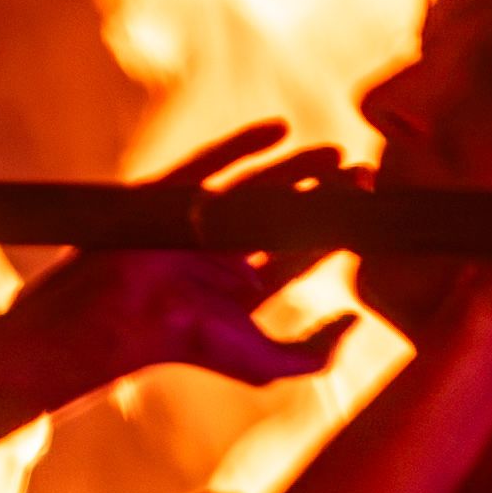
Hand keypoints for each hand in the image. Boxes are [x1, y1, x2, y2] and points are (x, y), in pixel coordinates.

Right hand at [21, 123, 357, 387]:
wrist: (120, 319)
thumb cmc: (187, 344)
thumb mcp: (266, 363)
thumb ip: (316, 353)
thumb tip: (355, 321)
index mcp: (244, 293)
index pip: (300, 257)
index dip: (336, 235)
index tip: (371, 215)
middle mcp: (224, 256)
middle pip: (283, 218)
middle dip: (323, 197)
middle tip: (363, 177)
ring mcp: (198, 223)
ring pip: (256, 188)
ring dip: (296, 168)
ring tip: (335, 152)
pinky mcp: (173, 195)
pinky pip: (213, 161)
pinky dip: (245, 143)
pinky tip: (279, 129)